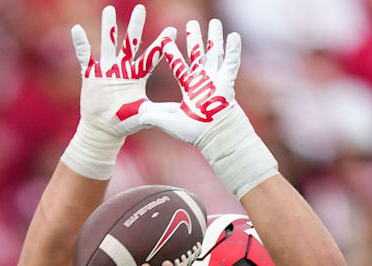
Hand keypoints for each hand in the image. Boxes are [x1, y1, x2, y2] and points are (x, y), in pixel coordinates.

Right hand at [61, 4, 175, 179]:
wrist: (104, 130)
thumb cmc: (126, 122)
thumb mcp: (145, 115)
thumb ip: (160, 110)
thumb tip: (180, 109)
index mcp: (138, 76)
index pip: (151, 57)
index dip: (161, 45)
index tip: (172, 31)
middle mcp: (123, 68)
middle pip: (130, 43)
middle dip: (135, 26)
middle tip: (141, 8)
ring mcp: (106, 69)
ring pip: (108, 44)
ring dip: (108, 27)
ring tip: (109, 9)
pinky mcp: (90, 74)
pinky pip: (84, 56)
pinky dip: (81, 43)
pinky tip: (77, 29)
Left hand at [136, 19, 240, 147]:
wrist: (214, 136)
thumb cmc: (194, 131)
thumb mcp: (169, 122)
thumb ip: (155, 116)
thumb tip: (138, 115)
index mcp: (189, 88)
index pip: (179, 66)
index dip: (172, 52)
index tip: (166, 38)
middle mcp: (203, 81)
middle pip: (197, 54)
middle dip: (194, 38)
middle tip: (191, 22)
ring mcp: (216, 80)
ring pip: (215, 53)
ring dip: (214, 38)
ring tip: (214, 22)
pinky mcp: (227, 81)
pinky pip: (231, 62)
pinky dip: (233, 49)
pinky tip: (233, 34)